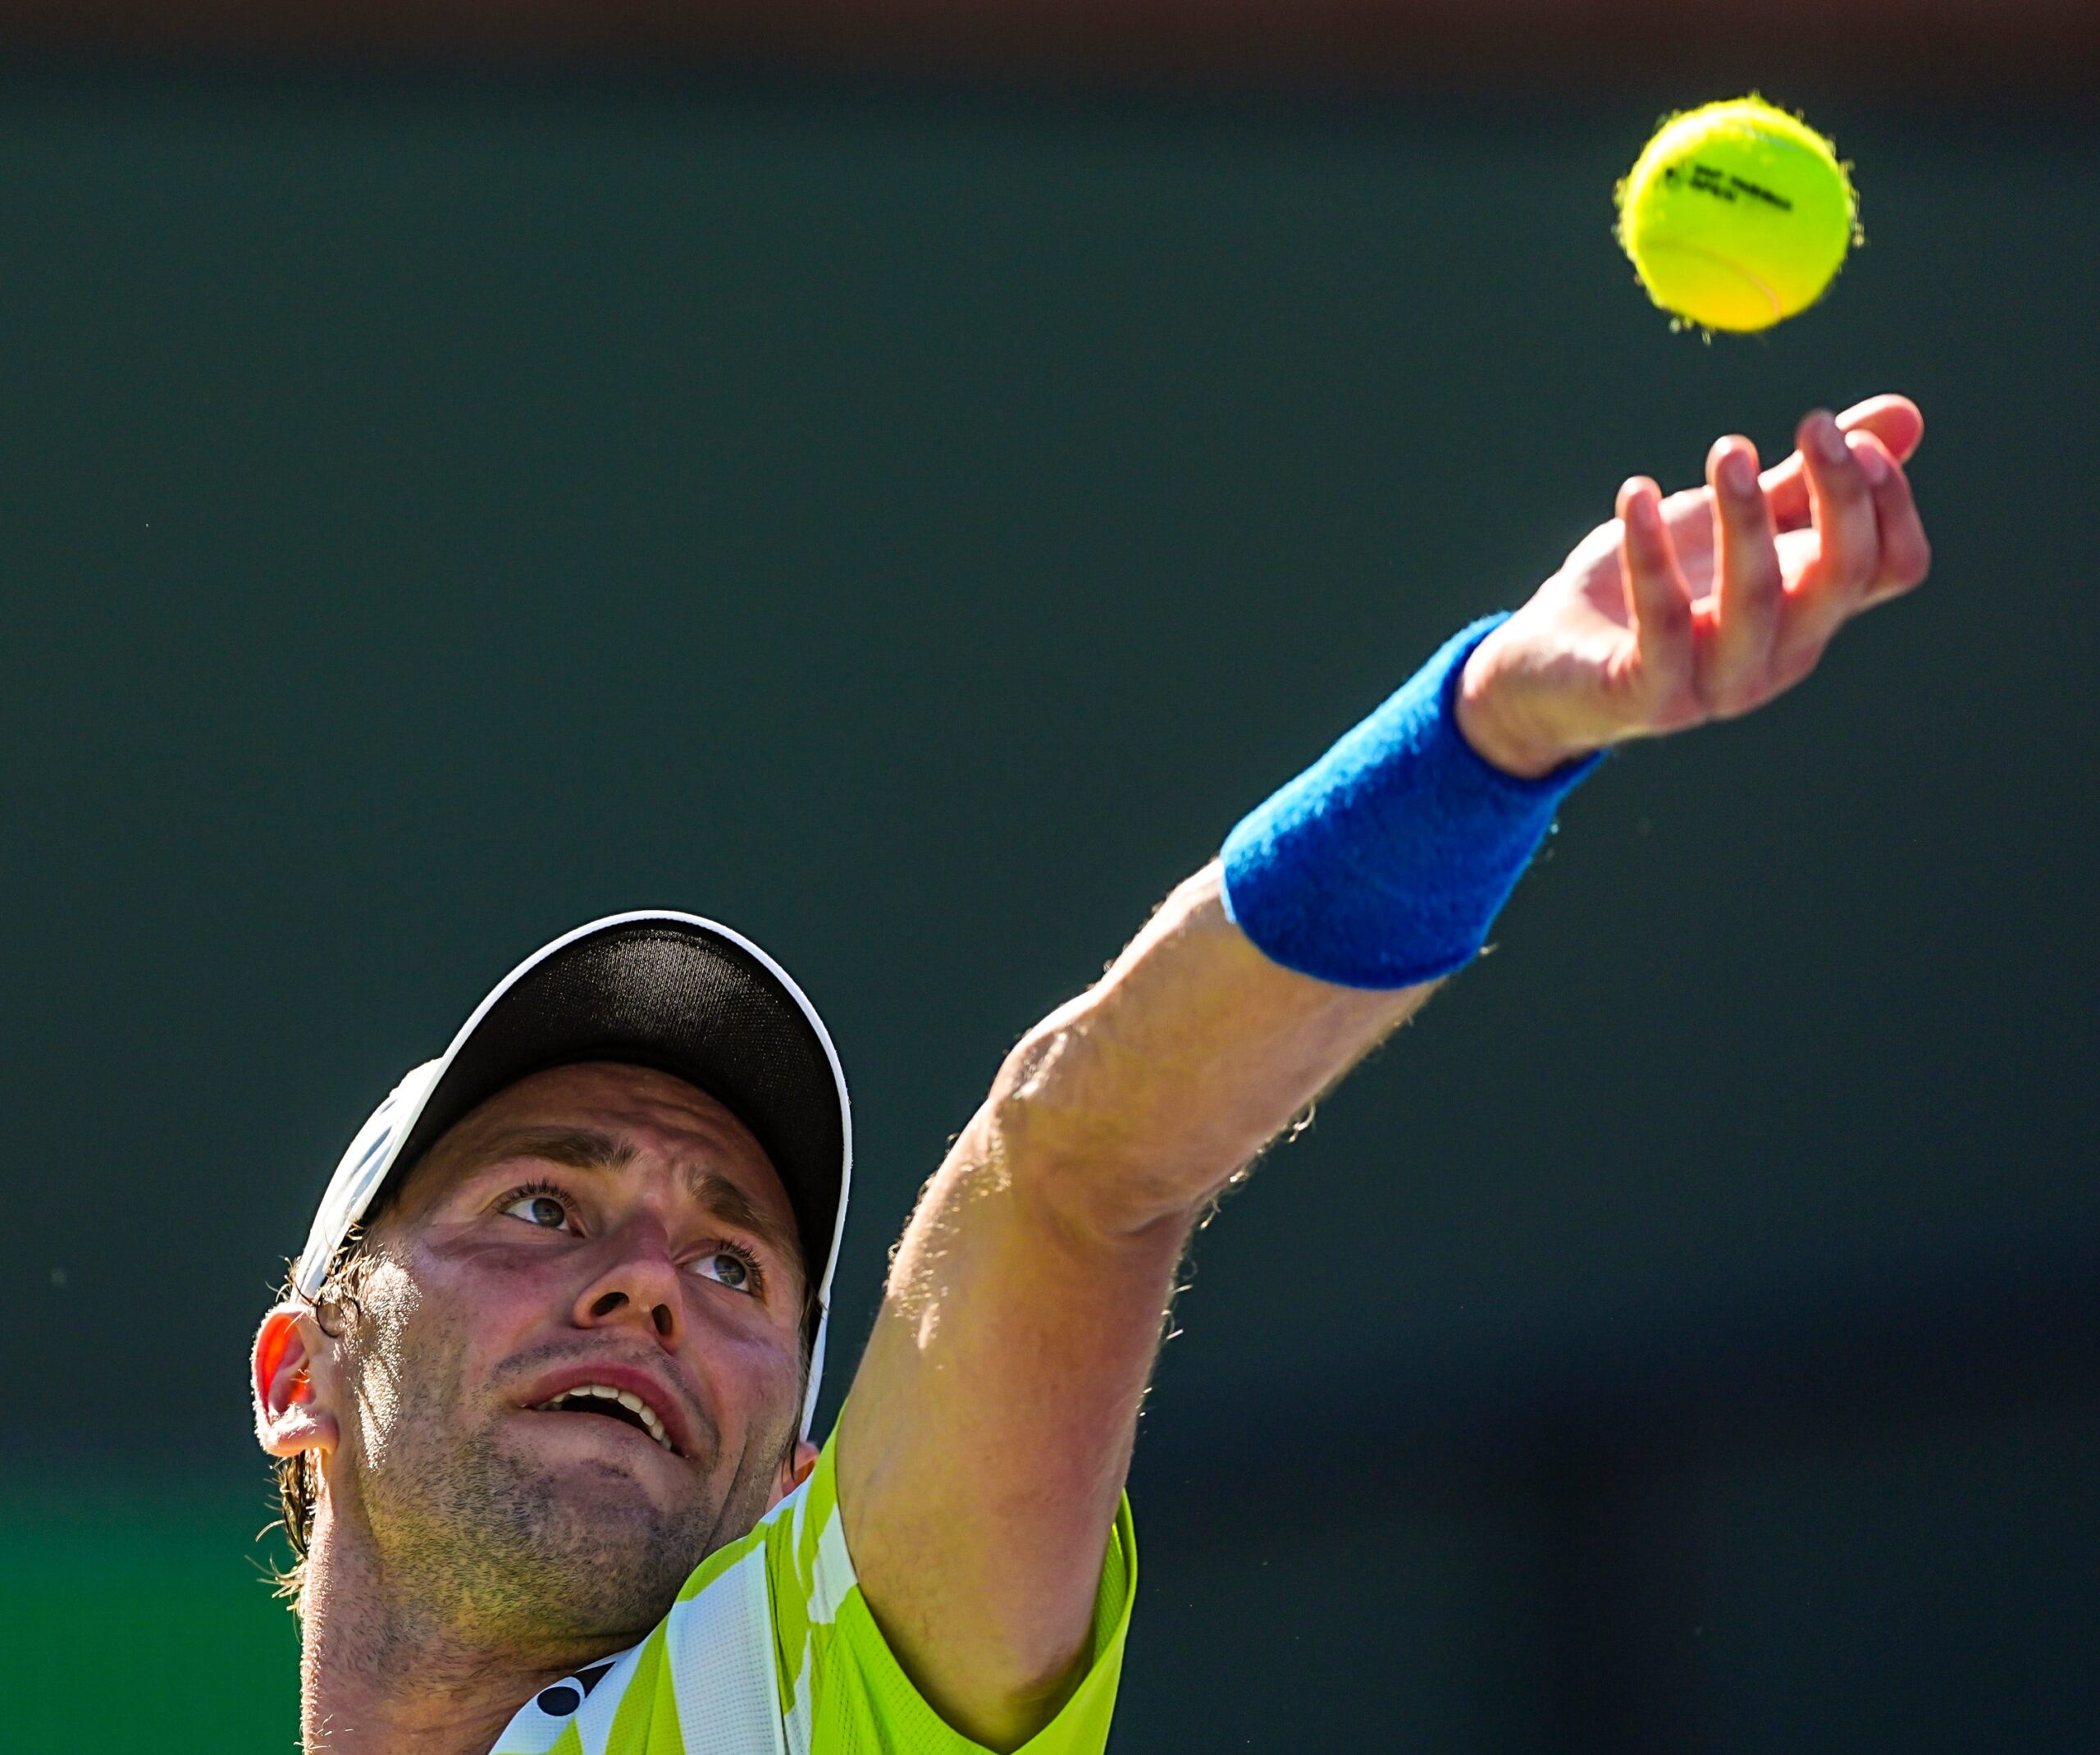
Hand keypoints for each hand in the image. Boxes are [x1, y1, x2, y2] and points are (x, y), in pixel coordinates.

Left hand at [1455, 395, 1932, 778]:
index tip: (1854, 435)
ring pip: (1758, 602)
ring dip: (1747, 519)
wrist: (1546, 671)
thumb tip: (1904, 416)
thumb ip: (1803, 482)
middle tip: (1811, 423)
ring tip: (1727, 448)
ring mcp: (1717, 683)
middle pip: (1840, 578)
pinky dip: (1651, 552)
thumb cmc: (1647, 591)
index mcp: (1810, 614)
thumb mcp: (1730, 527)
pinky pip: (1664, 624)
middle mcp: (1779, 655)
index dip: (1888, 500)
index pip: (1890, 567)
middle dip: (1836, 494)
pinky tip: (1634, 493)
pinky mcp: (1648, 693)